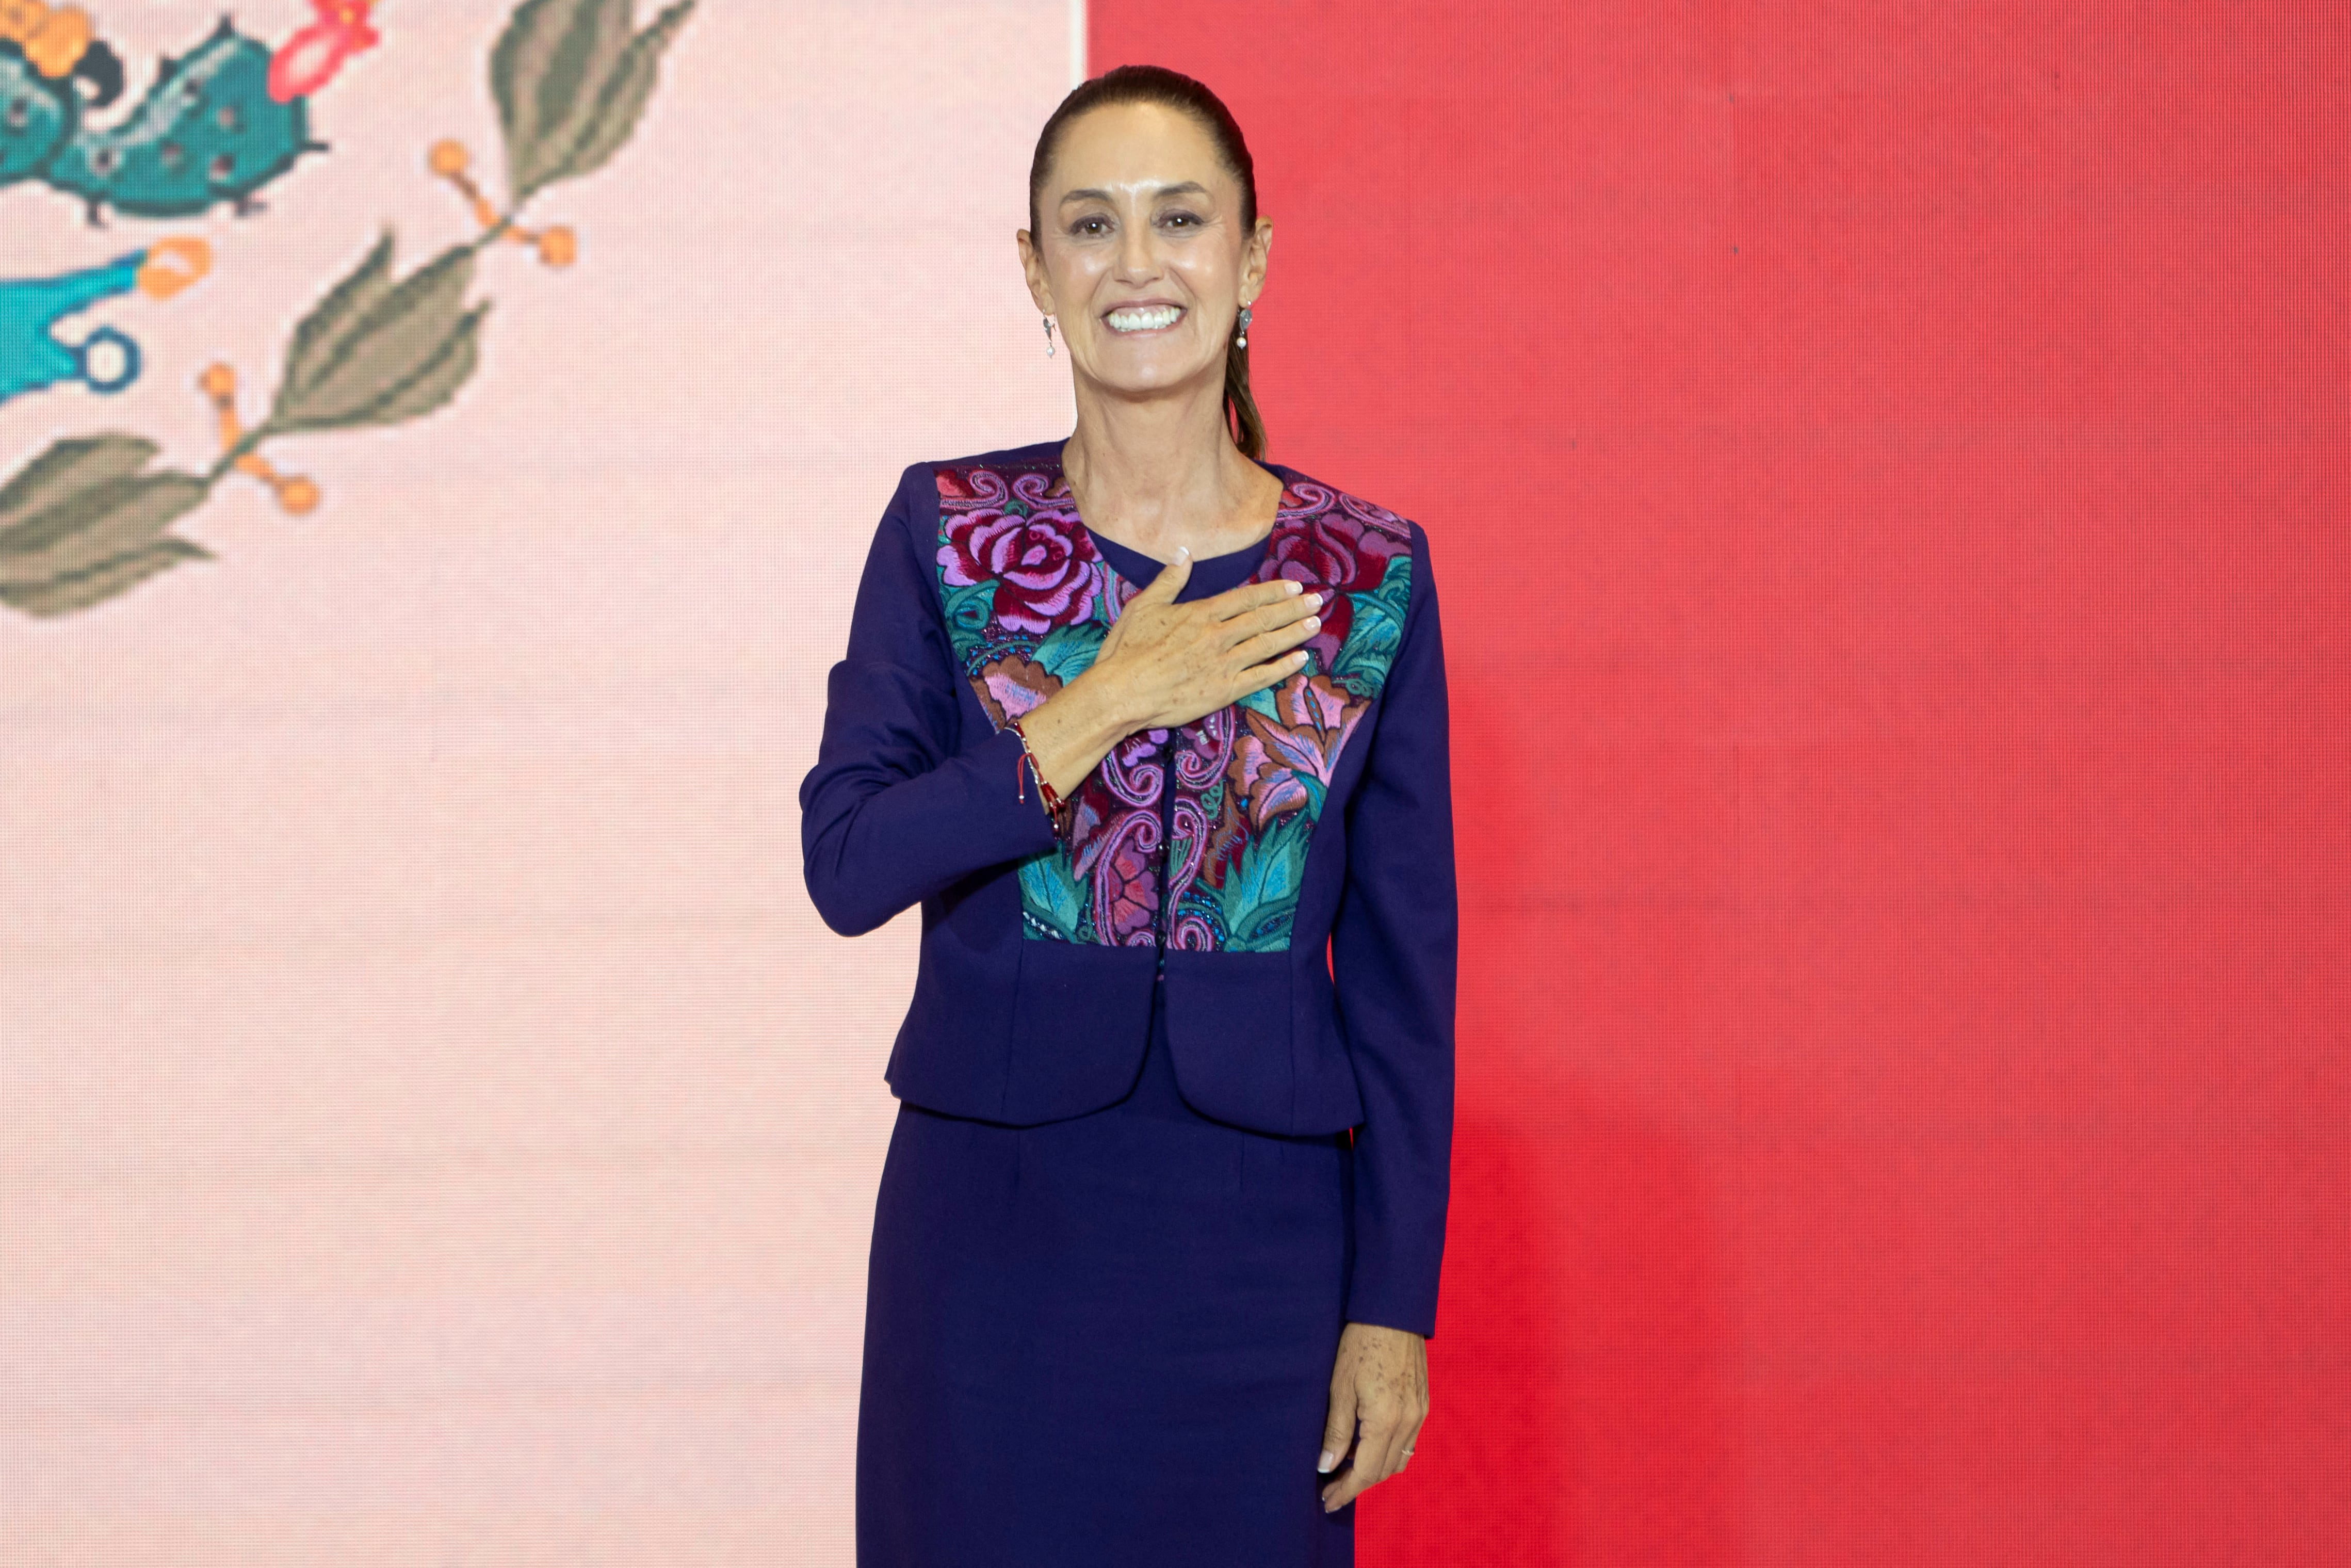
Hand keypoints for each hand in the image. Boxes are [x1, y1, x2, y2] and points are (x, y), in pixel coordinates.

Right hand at [1012, 549, 1321, 797]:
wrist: (1121, 693)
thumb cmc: (1127, 650)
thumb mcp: (1143, 606)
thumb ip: (1169, 580)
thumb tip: (1183, 553)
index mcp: (1200, 613)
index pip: (1245, 598)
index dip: (1273, 592)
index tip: (1294, 586)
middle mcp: (1218, 636)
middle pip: (1263, 618)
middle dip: (1293, 608)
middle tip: (1319, 601)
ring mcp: (1223, 664)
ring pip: (1267, 644)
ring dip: (1294, 633)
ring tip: (1315, 624)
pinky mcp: (1223, 690)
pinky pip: (1260, 677)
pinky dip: (1282, 667)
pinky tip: (1299, 659)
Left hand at [1317, 1321, 1428, 1512]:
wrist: (1392, 1312)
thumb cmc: (1360, 1344)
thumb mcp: (1339, 1387)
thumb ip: (1336, 1431)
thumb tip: (1327, 1466)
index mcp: (1386, 1420)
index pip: (1365, 1472)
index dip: (1345, 1491)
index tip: (1326, 1502)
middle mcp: (1409, 1422)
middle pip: (1383, 1471)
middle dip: (1356, 1484)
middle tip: (1330, 1488)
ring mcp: (1420, 1414)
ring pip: (1398, 1460)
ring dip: (1373, 1471)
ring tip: (1346, 1470)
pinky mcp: (1423, 1403)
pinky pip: (1407, 1443)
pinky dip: (1387, 1453)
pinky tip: (1367, 1446)